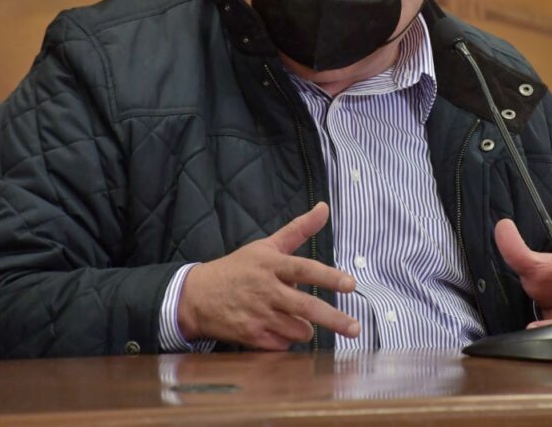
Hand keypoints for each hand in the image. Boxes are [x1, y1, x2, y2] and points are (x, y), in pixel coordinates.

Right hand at [178, 202, 358, 349]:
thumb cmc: (238, 269)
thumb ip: (298, 229)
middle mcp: (266, 290)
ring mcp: (258, 315)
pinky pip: (283, 344)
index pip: (305, 269)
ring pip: (299, 329)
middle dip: (334, 319)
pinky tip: (276, 327)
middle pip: (307, 306)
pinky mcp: (252, 337)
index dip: (329, 277)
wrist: (196, 297)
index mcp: (271, 265)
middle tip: (355, 328)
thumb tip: (324, 207)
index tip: (351, 284)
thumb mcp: (266, 245)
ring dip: (305, 327)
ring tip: (295, 317)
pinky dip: (286, 339)